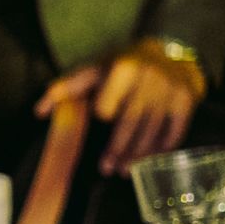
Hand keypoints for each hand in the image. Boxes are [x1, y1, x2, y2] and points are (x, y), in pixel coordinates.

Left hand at [48, 46, 208, 170]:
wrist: (170, 51)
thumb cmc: (124, 64)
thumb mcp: (95, 68)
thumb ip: (66, 88)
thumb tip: (38, 112)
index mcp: (123, 69)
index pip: (109, 102)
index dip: (103, 112)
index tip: (99, 121)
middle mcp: (149, 80)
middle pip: (131, 121)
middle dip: (118, 148)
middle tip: (106, 169)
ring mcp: (170, 92)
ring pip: (152, 130)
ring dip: (138, 154)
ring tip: (124, 171)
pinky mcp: (187, 102)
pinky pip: (175, 130)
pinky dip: (162, 148)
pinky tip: (150, 161)